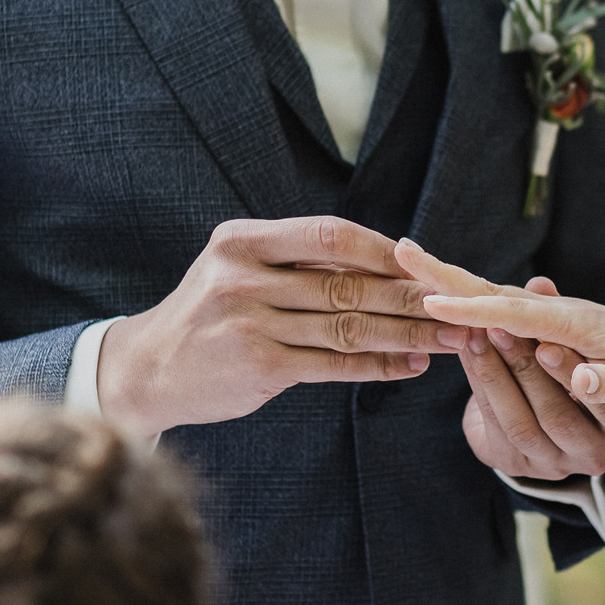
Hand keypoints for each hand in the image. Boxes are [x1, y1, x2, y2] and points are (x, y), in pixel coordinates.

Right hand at [98, 217, 465, 434]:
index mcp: (241, 242)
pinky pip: (334, 365)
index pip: (328, 235)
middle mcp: (244, 277)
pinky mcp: (260, 367)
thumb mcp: (235, 270)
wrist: (147, 370)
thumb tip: (381, 255)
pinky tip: (411, 367)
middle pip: (347, 283)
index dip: (382, 249)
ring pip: (349, 326)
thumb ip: (294, 262)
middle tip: (457, 304)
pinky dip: (379, 367)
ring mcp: (250, 323)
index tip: (424, 263)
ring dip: (407, 334)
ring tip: (449, 339)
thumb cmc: (207, 317)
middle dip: (410, 295)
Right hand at [395, 239, 604, 421]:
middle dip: (448, 272)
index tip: (432, 300)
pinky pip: (503, 304)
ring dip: (456, 279)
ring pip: (494, 293)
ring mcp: (556, 311)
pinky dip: (473, 293)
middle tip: (402, 250)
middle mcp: (561, 311)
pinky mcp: (552, 318)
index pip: (515, 314)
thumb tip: (583, 383)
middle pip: (493, 290)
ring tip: (413, 264)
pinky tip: (450, 291)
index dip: (474, 309)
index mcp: (577, 325)